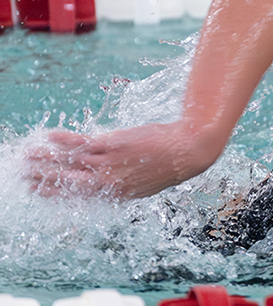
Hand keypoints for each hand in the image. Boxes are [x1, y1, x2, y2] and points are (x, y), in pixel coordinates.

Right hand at [24, 121, 213, 198]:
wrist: (189, 151)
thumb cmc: (172, 162)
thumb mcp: (148, 180)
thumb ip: (128, 180)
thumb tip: (116, 176)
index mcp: (118, 194)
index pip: (80, 196)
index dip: (56, 193)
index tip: (39, 191)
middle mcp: (109, 183)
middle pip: (68, 182)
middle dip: (43, 179)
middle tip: (23, 175)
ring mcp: (110, 164)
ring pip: (69, 163)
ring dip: (45, 159)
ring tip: (27, 156)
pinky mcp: (113, 145)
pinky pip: (82, 144)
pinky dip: (64, 140)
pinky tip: (49, 137)